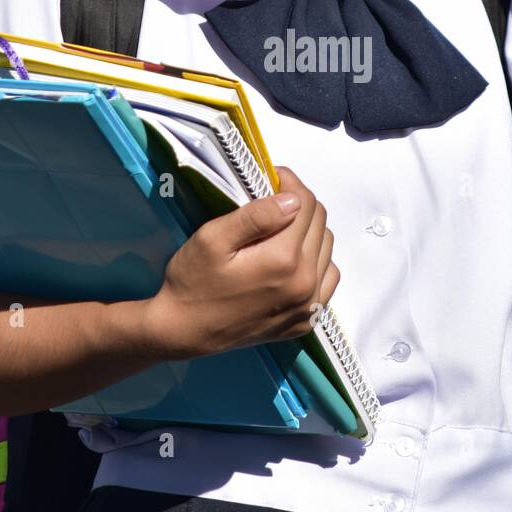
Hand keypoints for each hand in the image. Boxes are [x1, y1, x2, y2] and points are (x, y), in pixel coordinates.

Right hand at [140, 166, 339, 360]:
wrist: (184, 331)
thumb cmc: (193, 281)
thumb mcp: (213, 239)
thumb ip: (256, 216)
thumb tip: (293, 199)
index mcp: (283, 259)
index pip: (305, 204)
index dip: (289, 184)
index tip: (271, 179)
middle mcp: (304, 283)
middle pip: (320, 223)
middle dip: (299, 205)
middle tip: (272, 202)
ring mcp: (308, 305)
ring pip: (326, 248)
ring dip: (309, 232)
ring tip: (280, 232)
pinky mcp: (306, 320)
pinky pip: (327, 278)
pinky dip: (316, 262)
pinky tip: (291, 262)